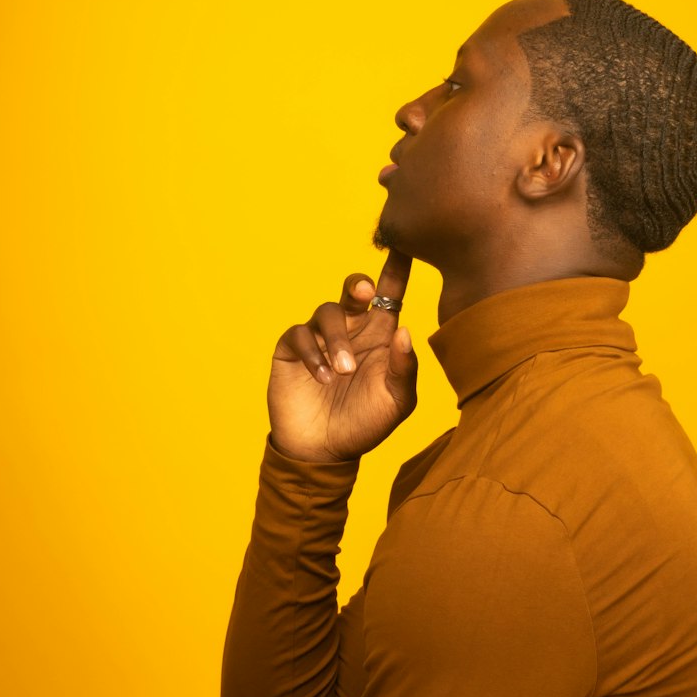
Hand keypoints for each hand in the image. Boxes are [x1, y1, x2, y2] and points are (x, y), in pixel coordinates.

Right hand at [266, 249, 416, 462]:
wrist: (324, 452)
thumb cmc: (366, 424)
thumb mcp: (396, 402)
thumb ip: (404, 368)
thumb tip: (404, 330)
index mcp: (380, 334)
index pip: (390, 294)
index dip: (397, 268)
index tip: (405, 245)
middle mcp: (351, 328)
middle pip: (354, 290)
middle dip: (358, 284)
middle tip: (365, 293)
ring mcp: (320, 337)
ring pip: (327, 312)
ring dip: (336, 339)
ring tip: (343, 372)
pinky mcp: (292, 349)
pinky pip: (299, 334)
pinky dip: (312, 354)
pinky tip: (323, 378)